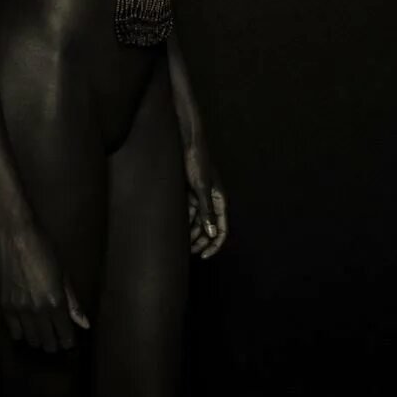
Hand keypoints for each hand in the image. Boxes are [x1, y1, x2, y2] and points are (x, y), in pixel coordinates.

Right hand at [0, 220, 90, 352]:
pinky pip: (13, 331)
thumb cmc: (45, 248)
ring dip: (38, 339)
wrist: (15, 234)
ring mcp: (19, 309)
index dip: (68, 341)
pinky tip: (25, 326)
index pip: (64, 336)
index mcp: (55, 302)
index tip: (68, 339)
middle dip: (54, 343)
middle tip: (56, 337)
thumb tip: (85, 324)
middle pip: (47, 342)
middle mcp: (37, 310)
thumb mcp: (64, 273)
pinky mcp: (4, 305)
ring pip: (30, 340)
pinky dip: (21, 333)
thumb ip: (73, 302)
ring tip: (42, 332)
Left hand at [183, 126, 227, 258]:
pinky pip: (188, 211)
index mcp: (219, 199)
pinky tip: (174, 229)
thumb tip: (212, 232)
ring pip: (197, 221)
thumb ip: (206, 210)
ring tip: (180, 245)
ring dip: (191, 233)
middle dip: (201, 241)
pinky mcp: (188, 191)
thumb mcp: (200, 187)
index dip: (214, 244)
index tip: (204, 256)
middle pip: (209, 227)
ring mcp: (199, 196)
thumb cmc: (196, 161)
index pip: (221, 229)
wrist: (186, 140)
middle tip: (189, 253)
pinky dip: (184, 221)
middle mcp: (211, 200)